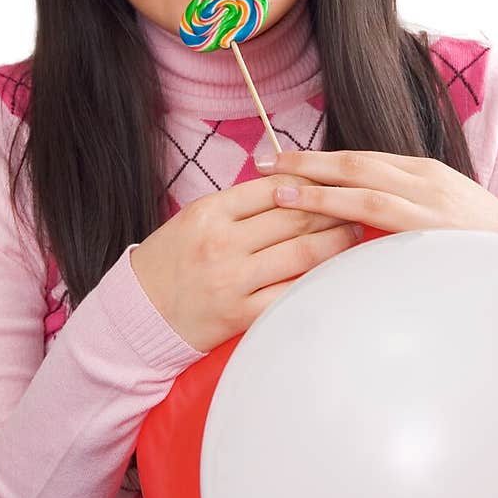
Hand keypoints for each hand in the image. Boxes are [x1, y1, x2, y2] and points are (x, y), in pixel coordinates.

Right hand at [129, 176, 363, 353]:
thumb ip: (240, 204)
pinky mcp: (242, 315)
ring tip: (355, 232)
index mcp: (209, 212)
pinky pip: (294, 293)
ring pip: (304, 252)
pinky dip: (321, 280)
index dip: (312, 182)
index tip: (334, 182)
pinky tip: (339, 272)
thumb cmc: (172, 262)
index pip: (275, 186)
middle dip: (335, 207)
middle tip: (358, 204)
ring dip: (338, 240)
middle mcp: (222, 243)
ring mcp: (233, 281)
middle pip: (296, 215)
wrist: (139, 315)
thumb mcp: (195, 219)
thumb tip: (295, 186)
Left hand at [254, 149, 497, 236]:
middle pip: (355, 163)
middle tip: (264, 164)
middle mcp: (424, 180)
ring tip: (279, 192)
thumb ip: (397, 203)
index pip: (360, 159)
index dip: (318, 159)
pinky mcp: (433, 231)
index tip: (280, 161)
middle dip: (307, 163)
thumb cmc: (473, 239)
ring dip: (318, 190)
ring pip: (364, 189)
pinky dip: (350, 218)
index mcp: (421, 171)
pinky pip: (384, 221)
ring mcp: (430, 205)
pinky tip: (320, 224)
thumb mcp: (436, 209)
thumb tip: (348, 210)